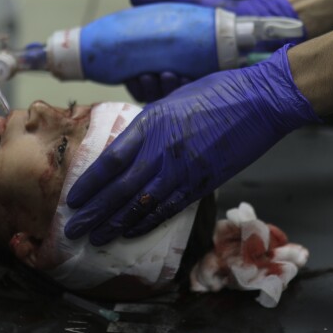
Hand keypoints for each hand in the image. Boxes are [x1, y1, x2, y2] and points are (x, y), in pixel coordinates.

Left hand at [65, 45, 319, 245]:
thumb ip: (144, 129)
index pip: (109, 162)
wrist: (259, 100)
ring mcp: (182, 170)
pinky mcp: (202, 183)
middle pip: (119, 189)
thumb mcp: (169, 102)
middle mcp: (161, 150)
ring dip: (116, 224)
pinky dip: (148, 222)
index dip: (89, 184)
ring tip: (97, 238)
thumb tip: (124, 151)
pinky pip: (169, 208)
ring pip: (141, 204)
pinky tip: (131, 233)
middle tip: (74, 230)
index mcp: (149, 126)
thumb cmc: (214, 94)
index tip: (72, 199)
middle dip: (94, 212)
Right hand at [124, 0, 305, 101]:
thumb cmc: (215, 14)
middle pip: (148, 93)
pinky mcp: (207, 91)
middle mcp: (172, 76)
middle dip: (144, 88)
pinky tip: (187, 80)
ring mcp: (190, 86)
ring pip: (167, 99)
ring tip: (167, 74)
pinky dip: (186, 92)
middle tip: (148, 75)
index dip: (130, 81)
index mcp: (161, 60)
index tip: (130, 74)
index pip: (137, 78)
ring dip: (162, 91)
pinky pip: (191, 100)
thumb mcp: (187, 3)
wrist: (248, 22)